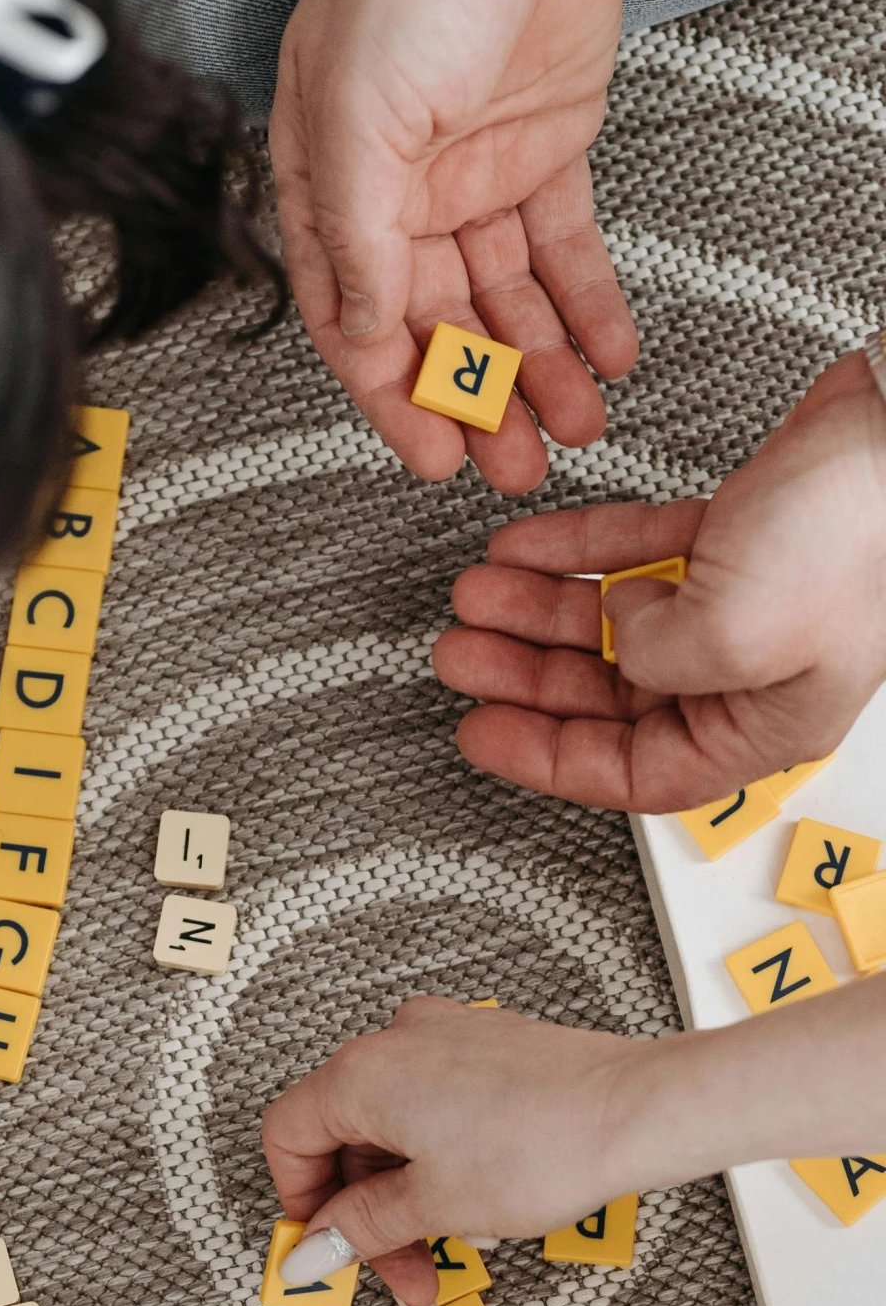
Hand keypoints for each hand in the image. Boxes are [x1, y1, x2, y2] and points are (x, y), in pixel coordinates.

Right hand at [262, 995, 640, 1305]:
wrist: (640, 1112)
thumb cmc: (548, 1145)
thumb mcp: (434, 1206)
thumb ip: (359, 1229)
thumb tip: (311, 1252)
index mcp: (362, 1074)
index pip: (288, 1137)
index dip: (302, 1204)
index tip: (328, 1248)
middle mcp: (397, 1042)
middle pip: (343, 1137)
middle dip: (368, 1216)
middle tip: (403, 1271)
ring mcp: (445, 1038)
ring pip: (392, 1126)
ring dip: (407, 1194)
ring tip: (450, 1244)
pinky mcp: (487, 1048)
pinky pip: (436, 1106)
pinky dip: (440, 1158)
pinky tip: (477, 1200)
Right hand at [270, 0, 636, 492]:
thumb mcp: (356, 115)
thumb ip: (355, 233)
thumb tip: (368, 332)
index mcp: (333, 192)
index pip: (358, 325)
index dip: (396, 399)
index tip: (436, 457)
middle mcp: (400, 197)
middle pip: (439, 330)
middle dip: (479, 403)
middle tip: (515, 463)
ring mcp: (474, 179)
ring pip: (506, 304)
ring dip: (539, 370)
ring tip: (574, 426)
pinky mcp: (545, 152)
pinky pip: (567, 251)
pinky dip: (589, 307)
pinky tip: (608, 356)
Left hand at [436, 352, 885, 806]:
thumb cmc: (859, 533)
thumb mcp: (731, 633)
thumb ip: (653, 660)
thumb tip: (619, 635)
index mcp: (761, 726)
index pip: (634, 772)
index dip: (546, 757)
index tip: (480, 732)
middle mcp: (752, 673)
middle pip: (609, 695)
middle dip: (524, 674)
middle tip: (460, 654)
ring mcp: (746, 601)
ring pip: (613, 622)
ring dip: (536, 609)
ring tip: (474, 594)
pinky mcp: (739, 536)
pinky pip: (634, 553)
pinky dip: (574, 551)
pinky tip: (521, 548)